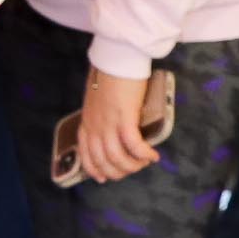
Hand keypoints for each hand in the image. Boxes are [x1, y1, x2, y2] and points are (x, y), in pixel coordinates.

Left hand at [73, 68, 159, 184]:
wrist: (116, 59)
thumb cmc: (108, 76)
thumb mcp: (96, 101)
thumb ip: (99, 116)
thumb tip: (109, 128)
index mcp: (87, 123)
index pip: (86, 155)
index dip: (94, 170)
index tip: (104, 178)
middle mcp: (95, 127)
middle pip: (103, 161)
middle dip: (119, 172)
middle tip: (132, 170)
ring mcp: (108, 124)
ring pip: (117, 158)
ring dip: (132, 166)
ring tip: (144, 163)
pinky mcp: (124, 118)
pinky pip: (133, 145)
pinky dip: (143, 154)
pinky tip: (152, 156)